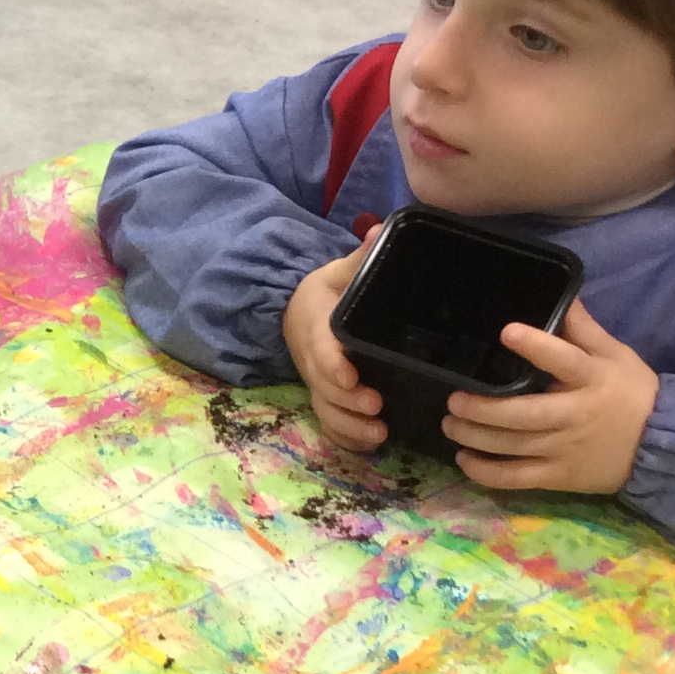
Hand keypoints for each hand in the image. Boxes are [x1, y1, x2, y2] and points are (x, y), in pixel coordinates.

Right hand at [283, 228, 385, 451]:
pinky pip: (328, 424)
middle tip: (376, 407)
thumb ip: (360, 258)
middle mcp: (312, 358)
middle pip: (322, 387)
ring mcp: (317, 382)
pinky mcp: (323, 398)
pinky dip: (345, 438)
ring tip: (379, 433)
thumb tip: (381, 229)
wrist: (293, 313)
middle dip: (346, 402)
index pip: (320, 347)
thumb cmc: (324, 293)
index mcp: (314, 323)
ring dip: (348, 425)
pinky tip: (372, 444)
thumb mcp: (338, 272)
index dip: (332, 365)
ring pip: (324, 410)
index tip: (349, 377)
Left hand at [443, 303, 658, 494]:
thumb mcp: (615, 355)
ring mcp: (566, 450)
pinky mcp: (560, 477)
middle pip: (524, 413)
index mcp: (591, 379)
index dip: (536, 346)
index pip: (564, 361)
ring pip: (513, 447)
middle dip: (482, 408)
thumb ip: (583, 329)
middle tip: (454, 399)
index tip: (507, 332)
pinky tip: (464, 459)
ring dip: (475, 436)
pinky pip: (517, 479)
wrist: (662, 447)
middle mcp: (576, 415)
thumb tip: (562, 295)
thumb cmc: (633, 394)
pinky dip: (486, 473)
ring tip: (450, 424)